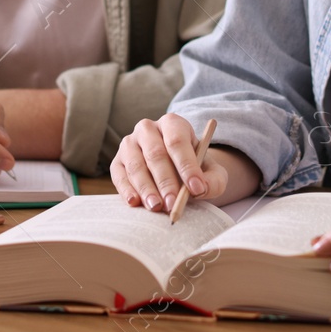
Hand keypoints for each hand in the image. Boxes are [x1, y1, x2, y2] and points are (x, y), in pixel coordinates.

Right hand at [111, 114, 257, 212]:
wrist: (176, 172)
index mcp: (173, 124)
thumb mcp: (211, 173)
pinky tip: (135, 202)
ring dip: (146, 188)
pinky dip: (126, 190)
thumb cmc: (193, 170)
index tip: (196, 188)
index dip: (186, 165)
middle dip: (165, 181)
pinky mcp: (117, 161)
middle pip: (155, 154)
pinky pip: (119, 175)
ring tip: (156, 207)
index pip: (177, 141)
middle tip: (173, 203)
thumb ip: (213, 181)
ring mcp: (129, 144)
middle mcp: (148, 129)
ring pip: (136, 165)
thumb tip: (201, 189)